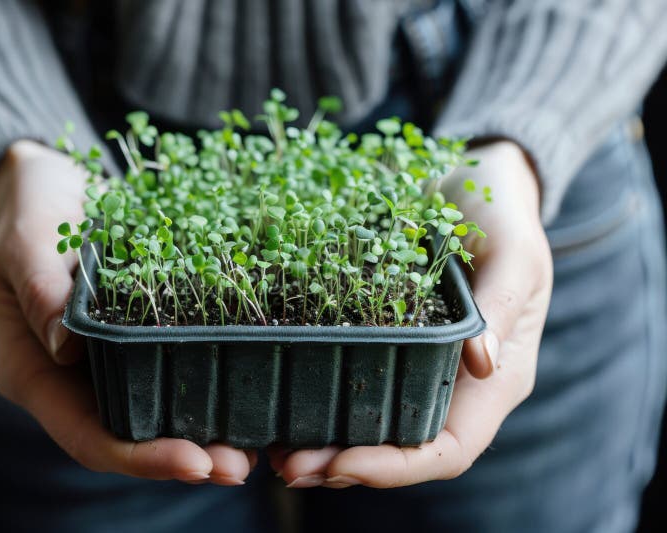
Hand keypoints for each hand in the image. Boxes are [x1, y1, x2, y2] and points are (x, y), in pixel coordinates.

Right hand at [0, 140, 254, 484]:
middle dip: (183, 456)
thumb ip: (39, 290)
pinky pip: (171, 373)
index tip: (194, 461)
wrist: (55, 183)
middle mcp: (72, 380)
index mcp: (34, 371)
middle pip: (128, 437)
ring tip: (257, 445)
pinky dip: (208, 388)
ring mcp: (106, 363)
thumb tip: (66, 347)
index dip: (139, 457)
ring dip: (205, 433)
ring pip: (155, 415)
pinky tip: (248, 393)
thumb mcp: (26, 239)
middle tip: (241, 464)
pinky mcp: (136, 340)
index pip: (87, 435)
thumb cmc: (31, 206)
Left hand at [269, 141, 552, 487]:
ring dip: (326, 444)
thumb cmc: (502, 216)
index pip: (449, 449)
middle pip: (403, 449)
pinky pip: (357, 386)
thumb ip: (502, 307)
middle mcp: (457, 386)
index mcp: (495, 379)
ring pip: (374, 427)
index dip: (398, 467)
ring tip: (275, 449)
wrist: (475, 182)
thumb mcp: (514, 254)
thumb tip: (481, 364)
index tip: (342, 463)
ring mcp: (422, 367)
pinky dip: (320, 402)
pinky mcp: (392, 345)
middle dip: (347, 464)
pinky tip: (282, 404)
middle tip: (289, 465)